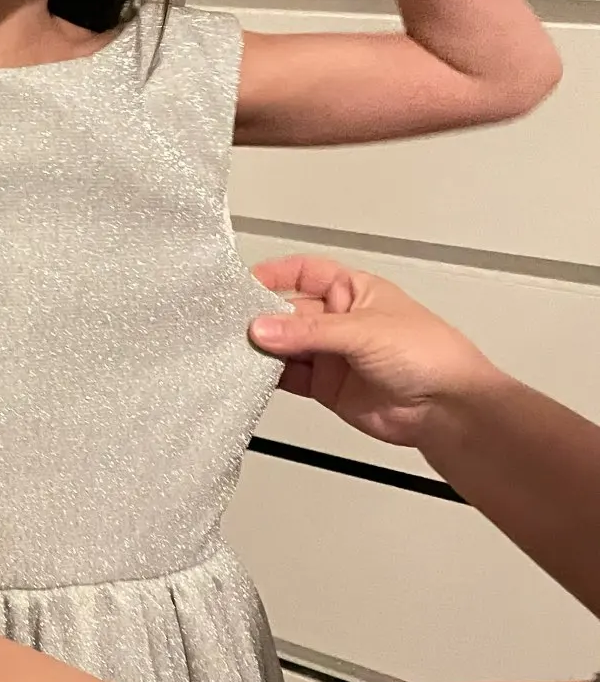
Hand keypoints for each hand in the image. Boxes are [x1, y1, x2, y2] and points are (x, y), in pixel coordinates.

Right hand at [248, 256, 500, 446]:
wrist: (446, 409)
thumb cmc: (428, 354)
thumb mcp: (364, 331)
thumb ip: (309, 332)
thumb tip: (262, 328)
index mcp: (353, 291)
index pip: (305, 273)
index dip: (275, 274)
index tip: (243, 282)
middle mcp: (339, 320)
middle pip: (288, 311)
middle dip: (262, 317)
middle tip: (234, 325)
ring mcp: (331, 354)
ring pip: (285, 346)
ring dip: (263, 348)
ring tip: (238, 351)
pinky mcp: (325, 386)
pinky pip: (289, 377)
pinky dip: (269, 376)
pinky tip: (253, 374)